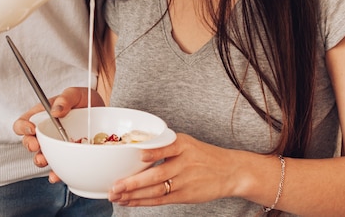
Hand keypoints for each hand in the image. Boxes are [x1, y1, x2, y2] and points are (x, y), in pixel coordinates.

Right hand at [13, 87, 104, 182]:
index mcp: (43, 115)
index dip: (22, 126)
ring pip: (40, 157)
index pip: (24, 121)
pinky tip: (56, 175)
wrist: (103, 114)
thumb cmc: (85, 100)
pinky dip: (56, 173)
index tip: (31, 129)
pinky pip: (58, 168)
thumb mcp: (76, 94)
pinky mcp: (66, 157)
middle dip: (29, 144)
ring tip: (44, 160)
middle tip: (36, 146)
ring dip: (40, 160)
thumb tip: (55, 111)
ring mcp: (55, 146)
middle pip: (28, 141)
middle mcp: (46, 132)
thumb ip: (65, 98)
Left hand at [108, 133, 243, 206]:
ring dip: (134, 195)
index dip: (152, 153)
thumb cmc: (202, 155)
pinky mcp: (185, 196)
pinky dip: (144, 201)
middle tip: (115, 186)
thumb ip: (164, 144)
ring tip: (117, 197)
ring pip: (156, 191)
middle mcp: (183, 163)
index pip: (165, 148)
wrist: (229, 171)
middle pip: (156, 175)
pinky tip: (131, 202)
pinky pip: (161, 200)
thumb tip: (136, 148)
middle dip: (133, 182)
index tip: (137, 155)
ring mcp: (184, 182)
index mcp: (182, 144)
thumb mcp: (186, 142)